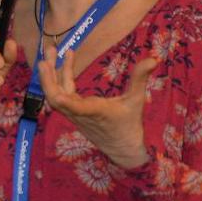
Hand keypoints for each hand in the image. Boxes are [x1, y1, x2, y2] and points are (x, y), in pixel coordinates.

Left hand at [38, 51, 157, 167]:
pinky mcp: (74, 111)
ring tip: (51, 51)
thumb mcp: (136, 101)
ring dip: (51, 73)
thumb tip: (153, 59)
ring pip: (56, 94)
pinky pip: (62, 93)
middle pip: (55, 97)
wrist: (123, 149)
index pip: (73, 107)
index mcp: (94, 112)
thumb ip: (140, 79)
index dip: (62, 98)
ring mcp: (74, 113)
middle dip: (48, 76)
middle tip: (47, 53)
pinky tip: (67, 59)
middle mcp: (79, 113)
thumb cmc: (130, 125)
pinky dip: (61, 77)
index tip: (55, 86)